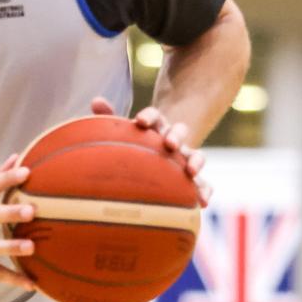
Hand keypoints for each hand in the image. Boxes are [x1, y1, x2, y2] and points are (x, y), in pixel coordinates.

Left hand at [90, 97, 210, 206]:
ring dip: (195, 161)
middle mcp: (172, 138)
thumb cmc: (131, 145)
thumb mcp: (120, 132)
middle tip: (169, 144)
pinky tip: (202, 201)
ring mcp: (185, 157)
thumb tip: (96, 100)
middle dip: (176, 135)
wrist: (152, 160)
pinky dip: (205, 190)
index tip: (139, 122)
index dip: (148, 116)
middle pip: (179, 130)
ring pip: (196, 154)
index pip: (153, 115)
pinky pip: (205, 182)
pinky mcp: (194, 177)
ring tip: (191, 172)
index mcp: (154, 126)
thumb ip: (108, 117)